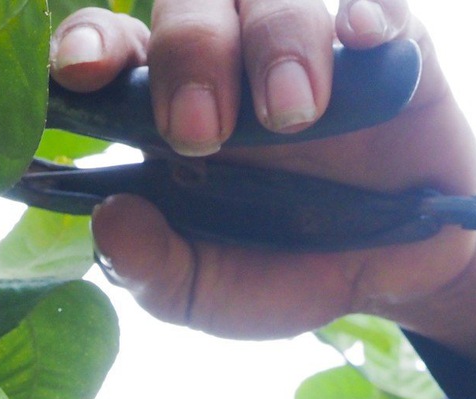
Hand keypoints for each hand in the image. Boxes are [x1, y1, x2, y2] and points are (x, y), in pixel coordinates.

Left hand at [53, 2, 475, 377]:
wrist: (392, 280)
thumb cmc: (285, 267)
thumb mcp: (207, 292)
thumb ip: (151, 267)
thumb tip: (109, 218)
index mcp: (169, 105)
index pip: (115, 46)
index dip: (91, 44)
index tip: (83, 72)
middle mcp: (231, 58)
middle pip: (192, 4)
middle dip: (189, 54)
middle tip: (201, 130)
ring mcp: (309, 45)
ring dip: (276, 40)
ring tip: (292, 113)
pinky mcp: (390, 48)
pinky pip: (382, 2)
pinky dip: (372, 11)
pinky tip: (362, 38)